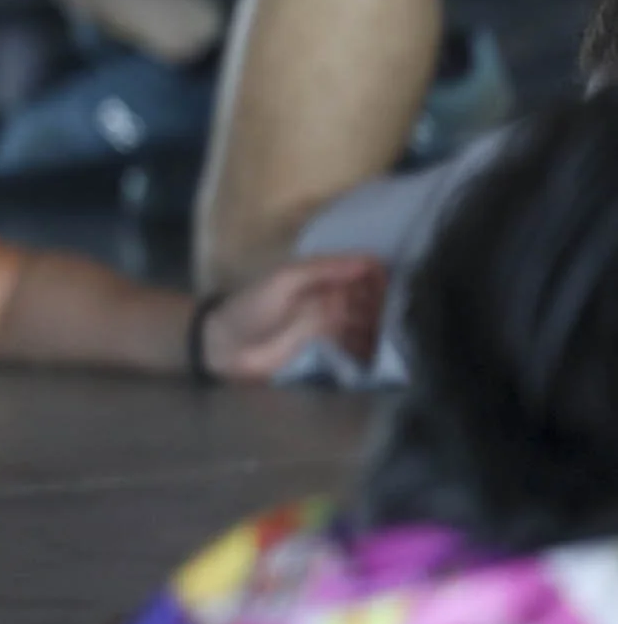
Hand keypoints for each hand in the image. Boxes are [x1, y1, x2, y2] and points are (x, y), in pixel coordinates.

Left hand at [202, 254, 387, 381]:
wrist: (225, 346)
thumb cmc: (250, 308)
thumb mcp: (283, 281)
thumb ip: (321, 269)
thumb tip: (367, 262)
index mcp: (320, 273)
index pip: (364, 268)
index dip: (381, 279)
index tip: (394, 297)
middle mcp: (329, 294)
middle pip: (371, 296)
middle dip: (387, 307)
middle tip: (399, 327)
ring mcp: (328, 320)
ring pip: (367, 320)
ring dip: (381, 330)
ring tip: (394, 346)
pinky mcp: (324, 344)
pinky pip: (355, 343)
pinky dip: (368, 349)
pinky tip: (377, 360)